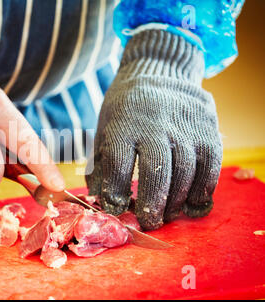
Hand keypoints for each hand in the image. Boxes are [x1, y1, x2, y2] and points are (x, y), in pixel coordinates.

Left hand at [86, 30, 221, 229]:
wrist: (158, 73)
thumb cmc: (125, 111)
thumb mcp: (104, 131)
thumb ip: (100, 167)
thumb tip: (98, 203)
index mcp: (122, 126)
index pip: (118, 166)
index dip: (116, 194)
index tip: (116, 211)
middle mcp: (155, 125)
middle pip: (156, 172)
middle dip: (152, 205)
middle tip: (149, 223)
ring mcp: (185, 127)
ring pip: (185, 173)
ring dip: (176, 201)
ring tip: (167, 214)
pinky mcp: (208, 130)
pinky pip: (209, 167)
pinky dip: (202, 190)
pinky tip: (191, 202)